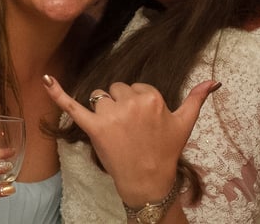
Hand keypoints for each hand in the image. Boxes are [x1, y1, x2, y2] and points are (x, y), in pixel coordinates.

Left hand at [43, 75, 218, 204]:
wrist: (149, 180)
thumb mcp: (185, 124)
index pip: (135, 87)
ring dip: (104, 110)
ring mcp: (111, 115)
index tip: (143, 122)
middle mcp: (131, 103)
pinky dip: (57, 92)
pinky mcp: (93, 127)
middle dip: (121, 105)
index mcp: (152, 97)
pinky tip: (46, 78)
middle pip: (116, 89)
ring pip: (100, 97)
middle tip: (130, 130)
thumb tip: (212, 81)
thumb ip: (196, 99)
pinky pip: (72, 105)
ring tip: (116, 131)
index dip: (137, 104)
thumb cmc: (165, 151)